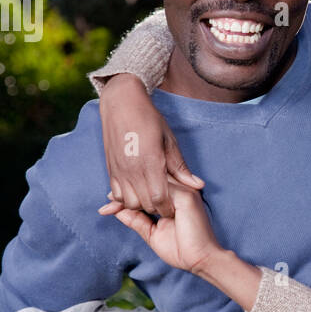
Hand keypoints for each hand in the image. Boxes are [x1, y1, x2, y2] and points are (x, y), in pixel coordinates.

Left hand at [99, 175, 221, 274]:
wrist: (200, 261)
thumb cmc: (182, 250)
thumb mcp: (152, 233)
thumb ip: (137, 220)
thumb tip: (117, 211)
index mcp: (174, 198)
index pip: (148, 188)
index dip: (127, 195)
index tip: (107, 203)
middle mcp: (180, 191)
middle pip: (148, 183)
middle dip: (124, 192)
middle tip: (105, 205)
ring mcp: (185, 191)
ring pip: (152, 183)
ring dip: (130, 191)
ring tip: (111, 201)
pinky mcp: (186, 196)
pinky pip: (159, 189)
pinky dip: (142, 194)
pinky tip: (128, 201)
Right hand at [100, 73, 203, 217]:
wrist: (121, 103)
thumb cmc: (148, 118)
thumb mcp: (169, 140)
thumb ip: (180, 166)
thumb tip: (198, 185)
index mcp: (150, 162)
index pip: (160, 198)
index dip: (169, 207)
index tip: (174, 205)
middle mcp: (132, 169)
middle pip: (145, 204)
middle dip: (157, 208)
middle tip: (166, 201)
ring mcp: (119, 171)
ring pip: (129, 203)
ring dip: (141, 204)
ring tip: (150, 195)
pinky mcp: (110, 169)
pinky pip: (116, 194)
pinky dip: (126, 198)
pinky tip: (136, 189)